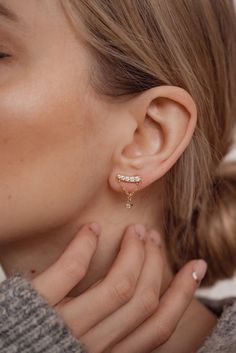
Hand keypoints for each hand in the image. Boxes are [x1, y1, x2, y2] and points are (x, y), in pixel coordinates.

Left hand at [32, 223, 206, 352]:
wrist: (0, 350)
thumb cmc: (39, 342)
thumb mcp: (87, 342)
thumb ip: (112, 325)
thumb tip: (138, 288)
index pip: (158, 330)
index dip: (183, 295)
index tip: (196, 266)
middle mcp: (92, 348)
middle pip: (142, 301)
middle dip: (155, 264)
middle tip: (152, 238)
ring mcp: (64, 328)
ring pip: (118, 287)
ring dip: (131, 252)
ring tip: (133, 231)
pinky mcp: (36, 307)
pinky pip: (72, 270)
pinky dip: (87, 245)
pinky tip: (92, 230)